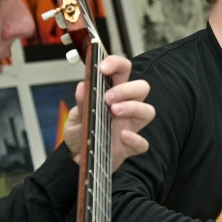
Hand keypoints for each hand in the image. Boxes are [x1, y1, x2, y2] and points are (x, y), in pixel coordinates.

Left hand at [62, 56, 154, 170]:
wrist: (75, 157)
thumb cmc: (79, 132)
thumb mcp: (74, 117)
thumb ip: (80, 103)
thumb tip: (83, 86)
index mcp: (112, 93)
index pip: (123, 71)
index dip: (117, 64)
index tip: (103, 68)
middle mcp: (125, 107)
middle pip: (142, 87)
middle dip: (127, 89)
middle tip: (108, 98)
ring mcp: (130, 127)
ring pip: (148, 111)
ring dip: (133, 107)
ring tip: (114, 112)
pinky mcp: (129, 147)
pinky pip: (143, 143)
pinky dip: (136, 139)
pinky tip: (123, 136)